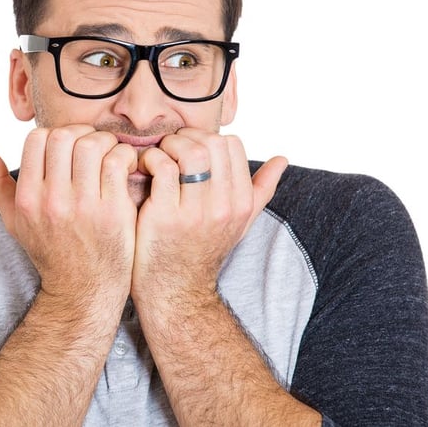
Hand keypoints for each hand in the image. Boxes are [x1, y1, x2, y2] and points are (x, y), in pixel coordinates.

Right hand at [0, 125, 138, 301]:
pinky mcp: (113, 212)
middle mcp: (52, 200)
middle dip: (82, 133)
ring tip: (110, 153)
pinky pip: (117, 162)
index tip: (69, 146)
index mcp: (28, 197)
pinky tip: (125, 166)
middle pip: (64, 136)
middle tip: (93, 145)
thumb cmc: (49, 250)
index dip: (55, 133)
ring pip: (92, 145)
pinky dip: (124, 156)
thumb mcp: (15, 220)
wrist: (82, 290)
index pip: (37, 138)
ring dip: (106, 141)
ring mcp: (83, 206)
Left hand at [131, 128, 286, 301]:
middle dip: (186, 137)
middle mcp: (223, 207)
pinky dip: (151, 159)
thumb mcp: (239, 222)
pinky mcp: (164, 217)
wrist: (176, 289)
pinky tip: (145, 169)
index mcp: (241, 202)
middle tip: (170, 148)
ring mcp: (195, 213)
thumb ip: (261, 189)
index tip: (189, 149)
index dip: (207, 138)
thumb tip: (283, 160)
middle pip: (212, 143)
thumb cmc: (204, 249)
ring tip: (158, 156)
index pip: (232, 145)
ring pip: (190, 152)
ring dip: (169, 145)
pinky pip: (163, 168)